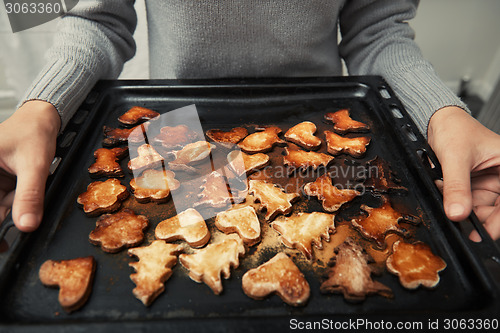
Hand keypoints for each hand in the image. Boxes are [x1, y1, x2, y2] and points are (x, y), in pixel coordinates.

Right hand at [0, 101, 59, 231]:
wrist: (44, 120)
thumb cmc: (33, 132)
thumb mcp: (34, 164)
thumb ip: (30, 195)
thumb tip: (26, 225)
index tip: (2, 245)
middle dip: (6, 218)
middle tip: (9, 244)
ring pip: (0, 208)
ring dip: (13, 211)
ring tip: (22, 204)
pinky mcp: (0, 185)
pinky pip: (6, 204)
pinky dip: (18, 207)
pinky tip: (27, 208)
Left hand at [428, 106, 499, 240]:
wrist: (437, 122)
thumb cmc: (455, 129)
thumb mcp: (455, 158)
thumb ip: (456, 186)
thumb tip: (457, 213)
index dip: (498, 222)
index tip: (482, 234)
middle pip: (496, 211)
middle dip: (475, 217)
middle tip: (457, 220)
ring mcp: (489, 185)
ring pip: (479, 211)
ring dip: (462, 208)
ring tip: (445, 192)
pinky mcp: (473, 188)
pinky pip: (466, 204)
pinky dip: (454, 203)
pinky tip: (443, 190)